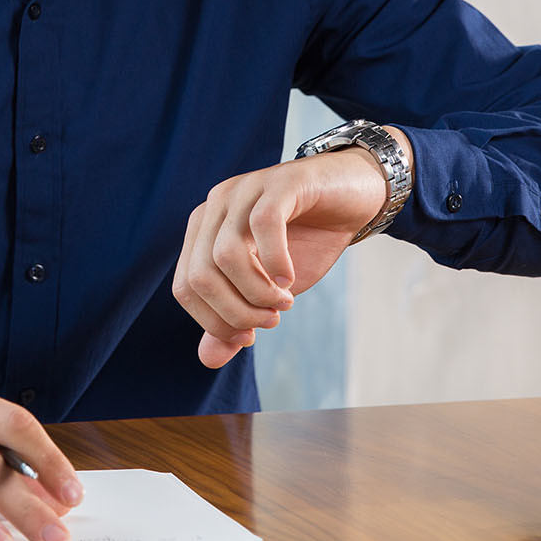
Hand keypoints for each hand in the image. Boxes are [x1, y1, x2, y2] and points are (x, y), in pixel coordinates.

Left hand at [173, 132, 411, 368]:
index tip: (249, 337)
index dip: (214, 322)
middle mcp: (217, 205)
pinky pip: (264, 224)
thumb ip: (235, 319)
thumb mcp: (269, 288)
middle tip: (271, 320)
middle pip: (200, 275)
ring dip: (257, 293)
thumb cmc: (307, 241)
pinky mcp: (282, 180)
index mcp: (204, 229)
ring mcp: (247, 189)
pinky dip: (275, 263)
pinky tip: (290, 280)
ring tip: (285, 303)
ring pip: (226, 255)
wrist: (355, 196)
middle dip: (235, 312)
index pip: (185, 287)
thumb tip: (207, 359)